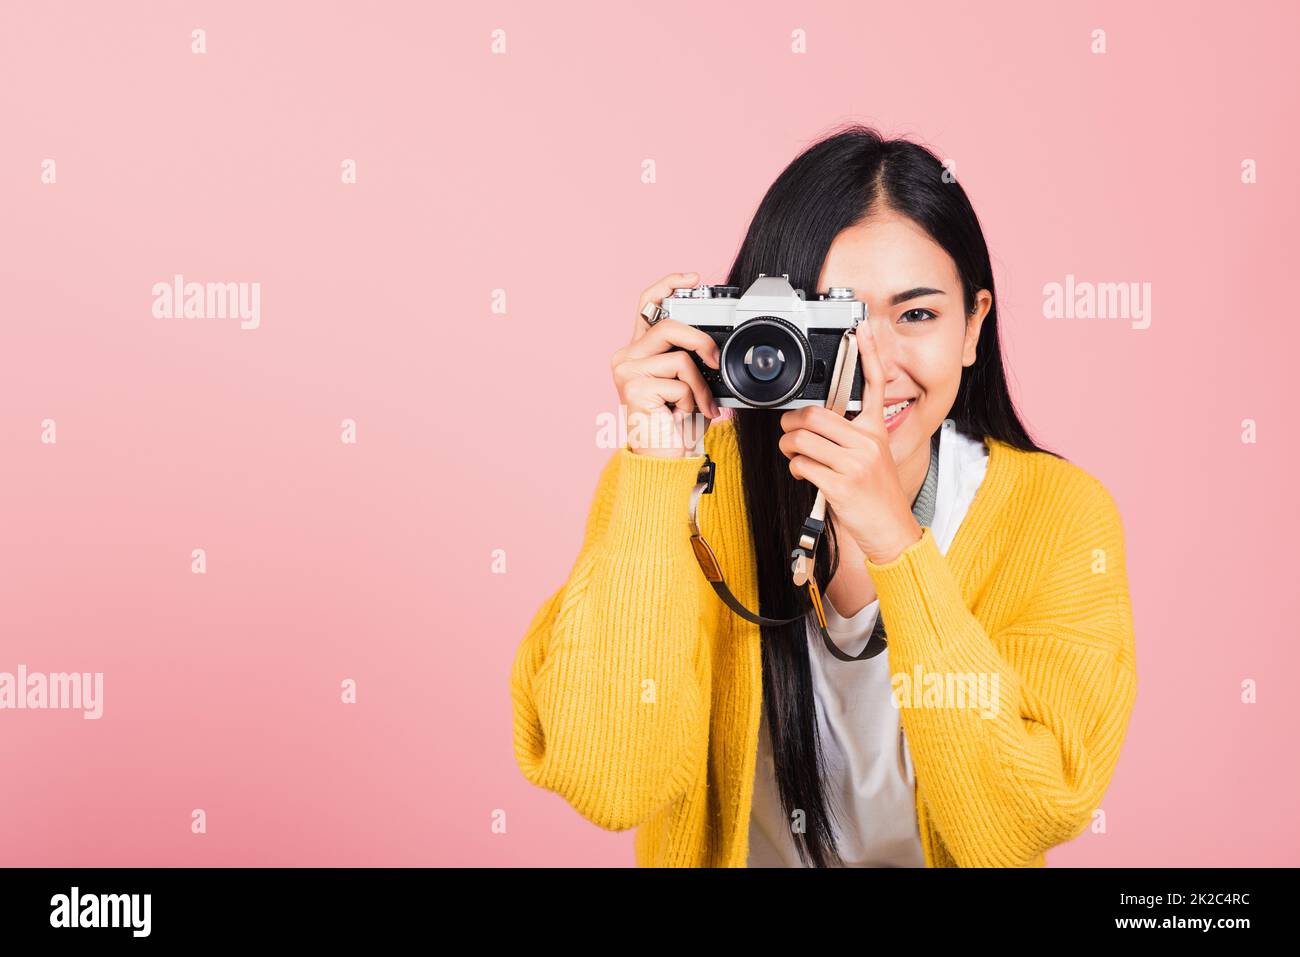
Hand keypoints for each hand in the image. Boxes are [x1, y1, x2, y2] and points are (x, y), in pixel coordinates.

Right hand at [610, 272, 722, 457]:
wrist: (664, 459)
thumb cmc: (676, 425)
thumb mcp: (687, 383)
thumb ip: (690, 358)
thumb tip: (713, 344)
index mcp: (637, 351)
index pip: (647, 305)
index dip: (668, 285)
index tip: (691, 278)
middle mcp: (625, 357)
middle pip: (668, 326)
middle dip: (701, 342)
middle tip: (716, 362)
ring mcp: (626, 372)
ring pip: (679, 356)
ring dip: (699, 384)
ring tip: (699, 406)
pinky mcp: (633, 388)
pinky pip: (679, 381)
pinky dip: (692, 400)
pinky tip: (682, 416)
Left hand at [777, 320, 922, 564]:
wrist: (891, 529)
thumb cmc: (876, 493)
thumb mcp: (872, 455)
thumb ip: (851, 434)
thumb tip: (814, 420)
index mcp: (876, 429)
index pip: (873, 384)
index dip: (867, 353)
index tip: (860, 328)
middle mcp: (867, 442)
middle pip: (814, 415)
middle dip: (791, 423)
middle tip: (789, 431)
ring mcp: (854, 464)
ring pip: (801, 440)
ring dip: (788, 448)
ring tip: (797, 456)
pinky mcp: (840, 485)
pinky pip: (801, 465)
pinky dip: (795, 468)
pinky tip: (805, 474)